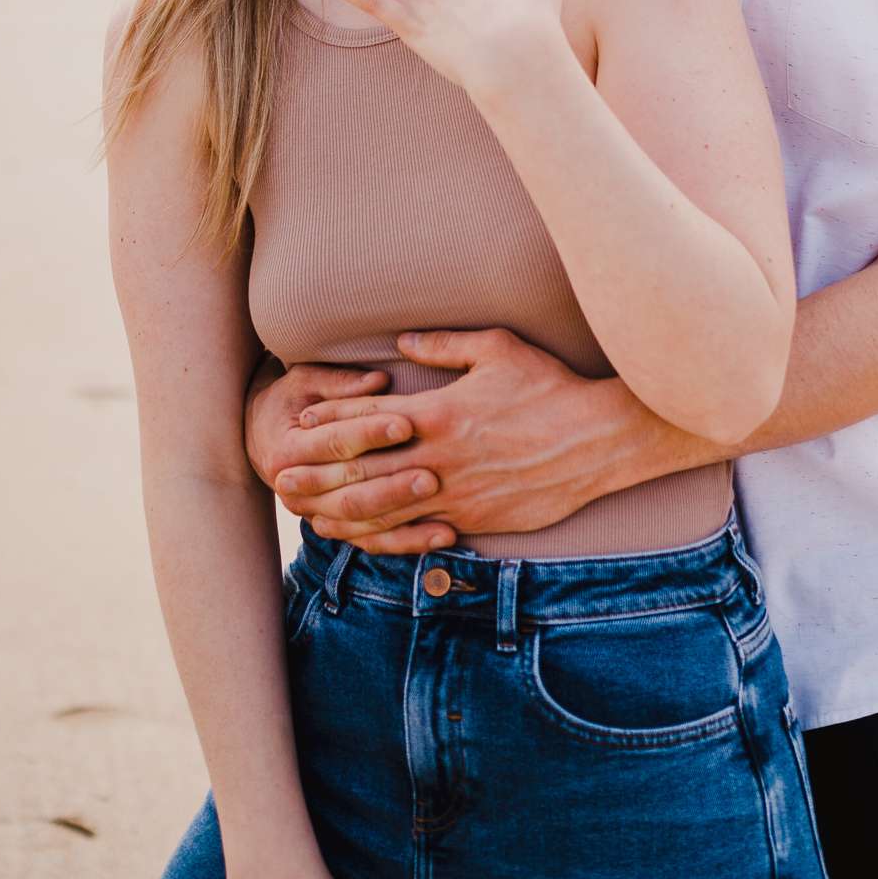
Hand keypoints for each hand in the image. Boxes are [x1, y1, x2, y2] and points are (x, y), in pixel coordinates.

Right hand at [245, 358, 458, 550]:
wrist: (265, 440)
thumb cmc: (293, 399)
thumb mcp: (306, 381)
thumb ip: (340, 383)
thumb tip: (379, 381)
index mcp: (287, 451)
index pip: (333, 443)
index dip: (370, 433)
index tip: (407, 423)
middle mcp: (296, 491)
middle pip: (349, 489)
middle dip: (392, 481)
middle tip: (432, 473)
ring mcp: (317, 516)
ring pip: (363, 521)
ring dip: (404, 513)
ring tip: (439, 497)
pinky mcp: (339, 530)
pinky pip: (376, 542)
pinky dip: (410, 541)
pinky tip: (445, 533)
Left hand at [275, 329, 678, 552]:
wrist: (599, 439)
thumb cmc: (550, 386)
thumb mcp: (498, 348)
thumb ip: (444, 343)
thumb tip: (401, 339)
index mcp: (440, 411)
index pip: (369, 419)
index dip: (328, 423)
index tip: (298, 425)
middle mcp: (440, 457)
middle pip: (362, 469)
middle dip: (316, 474)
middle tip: (278, 478)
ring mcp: (456, 493)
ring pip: (384, 509)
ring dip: (340, 512)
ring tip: (307, 516)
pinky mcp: (476, 519)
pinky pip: (419, 532)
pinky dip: (386, 537)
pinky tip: (365, 539)